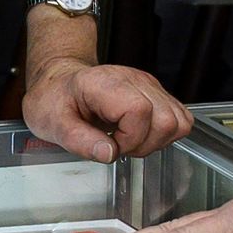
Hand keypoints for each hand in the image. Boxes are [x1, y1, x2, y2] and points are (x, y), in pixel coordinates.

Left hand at [20, 57, 194, 163]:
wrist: (59, 83)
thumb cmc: (55, 100)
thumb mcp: (52, 124)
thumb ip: (79, 140)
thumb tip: (108, 153)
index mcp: (105, 83)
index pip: (140, 111)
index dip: (130, 138)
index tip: (110, 144)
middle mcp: (133, 79)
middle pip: (167, 120)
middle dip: (146, 144)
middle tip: (119, 146)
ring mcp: (148, 84)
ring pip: (179, 120)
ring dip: (157, 141)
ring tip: (129, 140)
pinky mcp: (155, 93)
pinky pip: (179, 118)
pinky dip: (164, 134)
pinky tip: (139, 135)